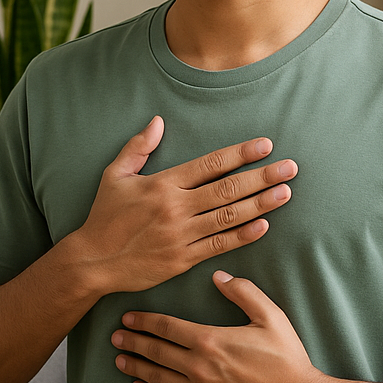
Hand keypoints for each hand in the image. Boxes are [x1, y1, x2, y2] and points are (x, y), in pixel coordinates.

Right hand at [74, 116, 295, 294]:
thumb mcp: (115, 175)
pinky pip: (219, 245)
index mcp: (162, 184)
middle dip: (262, 176)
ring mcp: (181, 234)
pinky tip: (264, 225)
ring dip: (260, 204)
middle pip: (227, 188)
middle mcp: (176, 207)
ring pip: (229, 216)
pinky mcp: (183, 259)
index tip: (264, 146)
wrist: (93, 261)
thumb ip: (138, 147)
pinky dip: (243, 235)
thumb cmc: (104, 217)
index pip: (210, 164)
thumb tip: (158, 121)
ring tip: (285, 192)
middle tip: (290, 167)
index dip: (240, 154)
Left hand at [111, 270, 324, 382]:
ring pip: (157, 377)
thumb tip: (218, 276)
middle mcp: (198, 368)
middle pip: (156, 351)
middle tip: (115, 337)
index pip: (167, 327)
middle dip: (133, 342)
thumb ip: (243, 292)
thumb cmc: (287, 359)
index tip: (127, 318)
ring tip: (119, 360)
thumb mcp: (271, 317)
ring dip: (136, 366)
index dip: (144, 321)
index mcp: (210, 341)